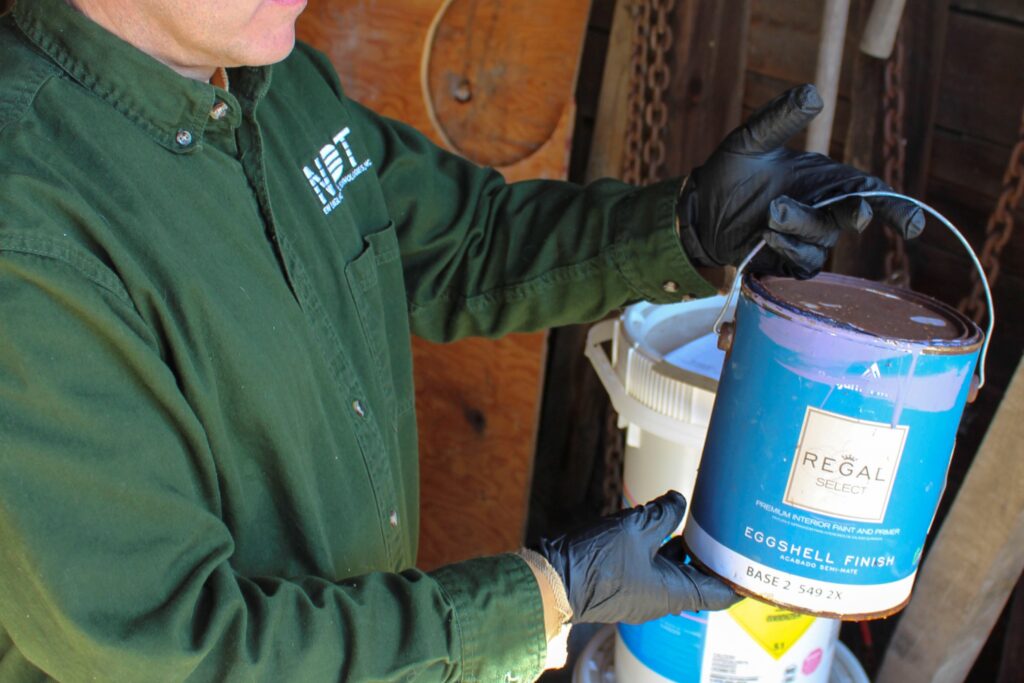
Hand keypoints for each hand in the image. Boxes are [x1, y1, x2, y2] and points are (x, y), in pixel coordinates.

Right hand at [535, 491, 738, 623]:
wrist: (551, 580)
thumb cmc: (594, 562)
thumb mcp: (635, 528)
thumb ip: (663, 513)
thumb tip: (678, 501)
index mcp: (672, 593)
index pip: (719, 594)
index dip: (738, 578)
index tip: (753, 562)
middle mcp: (659, 599)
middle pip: (696, 579)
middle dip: (707, 554)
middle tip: (720, 528)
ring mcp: (639, 594)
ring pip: (672, 571)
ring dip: (681, 548)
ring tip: (690, 519)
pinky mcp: (622, 585)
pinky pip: (650, 568)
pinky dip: (658, 549)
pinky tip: (655, 524)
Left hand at [676, 84, 924, 278]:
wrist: (700, 207)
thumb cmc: (732, 171)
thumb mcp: (752, 140)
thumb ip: (780, 119)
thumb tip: (812, 94)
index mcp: (828, 180)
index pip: (873, 193)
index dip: (897, 209)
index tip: (913, 226)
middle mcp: (824, 211)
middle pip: (855, 217)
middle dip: (857, 214)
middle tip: (859, 214)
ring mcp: (808, 239)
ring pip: (823, 239)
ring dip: (802, 226)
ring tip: (771, 212)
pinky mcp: (787, 260)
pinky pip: (801, 261)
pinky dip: (788, 247)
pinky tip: (766, 235)